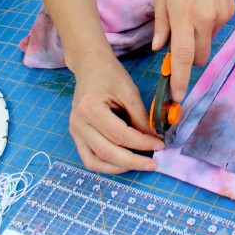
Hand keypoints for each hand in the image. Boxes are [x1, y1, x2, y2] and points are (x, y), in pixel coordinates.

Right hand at [68, 52, 163, 173]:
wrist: (90, 67)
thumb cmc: (110, 75)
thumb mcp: (130, 92)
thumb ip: (141, 118)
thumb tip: (154, 139)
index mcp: (90, 108)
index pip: (119, 135)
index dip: (141, 143)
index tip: (159, 145)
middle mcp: (78, 123)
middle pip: (107, 152)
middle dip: (133, 161)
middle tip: (154, 163)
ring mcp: (75, 132)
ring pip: (96, 161)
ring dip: (120, 167)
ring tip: (140, 164)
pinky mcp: (76, 137)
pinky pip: (90, 159)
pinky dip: (107, 166)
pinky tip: (124, 163)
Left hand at [152, 0, 234, 102]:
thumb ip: (161, 23)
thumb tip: (160, 48)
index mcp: (183, 15)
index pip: (183, 56)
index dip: (181, 79)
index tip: (179, 96)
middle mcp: (203, 19)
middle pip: (199, 57)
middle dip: (190, 60)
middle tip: (180, 45)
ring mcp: (219, 16)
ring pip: (208, 42)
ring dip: (199, 38)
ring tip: (192, 12)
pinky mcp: (229, 11)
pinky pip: (216, 28)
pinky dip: (208, 24)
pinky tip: (204, 4)